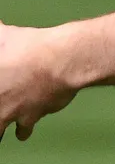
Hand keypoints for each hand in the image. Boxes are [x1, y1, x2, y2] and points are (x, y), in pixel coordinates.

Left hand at [0, 21, 76, 141]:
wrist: (60, 61)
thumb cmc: (30, 47)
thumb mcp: (4, 34)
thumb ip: (0, 33)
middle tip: (1, 110)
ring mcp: (10, 112)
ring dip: (1, 126)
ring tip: (3, 123)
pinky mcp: (30, 117)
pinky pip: (23, 130)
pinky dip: (24, 129)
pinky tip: (25, 126)